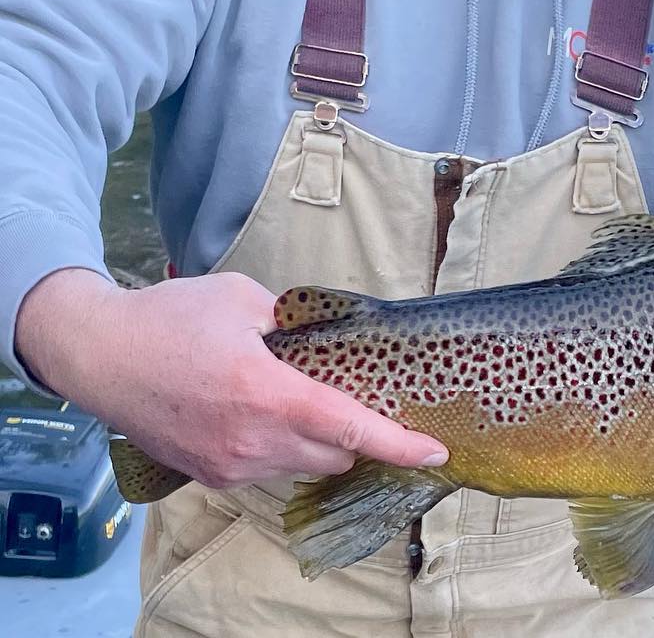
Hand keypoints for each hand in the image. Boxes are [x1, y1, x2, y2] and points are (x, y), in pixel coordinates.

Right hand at [15, 268, 447, 486]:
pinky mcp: (210, 474)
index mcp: (266, 394)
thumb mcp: (244, 299)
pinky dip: (284, 449)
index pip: (348, 428)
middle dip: (359, 434)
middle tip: (364, 399)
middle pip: (335, 455)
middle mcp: (250, 440)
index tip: (434, 450)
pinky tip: (269, 414)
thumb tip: (329, 335)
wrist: (99, 354)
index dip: (397, 443)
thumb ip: (296, 321)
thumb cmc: (171, 317)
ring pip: (302, 466)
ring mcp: (227, 464)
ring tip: (309, 401)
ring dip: (319, 443)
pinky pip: (267, 469)